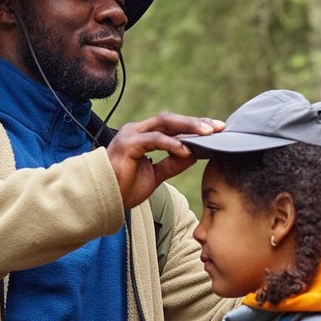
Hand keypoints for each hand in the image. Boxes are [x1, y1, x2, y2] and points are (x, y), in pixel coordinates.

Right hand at [108, 113, 223, 207]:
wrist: (102, 200)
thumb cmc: (124, 188)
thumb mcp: (156, 175)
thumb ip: (173, 163)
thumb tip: (195, 154)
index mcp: (142, 136)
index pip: (172, 125)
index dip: (194, 127)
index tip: (217, 131)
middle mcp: (137, 130)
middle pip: (171, 119)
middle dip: (196, 122)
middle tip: (219, 128)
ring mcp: (131, 135)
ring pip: (164, 124)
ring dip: (188, 128)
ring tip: (208, 136)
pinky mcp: (128, 144)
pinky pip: (154, 140)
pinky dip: (171, 143)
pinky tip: (186, 149)